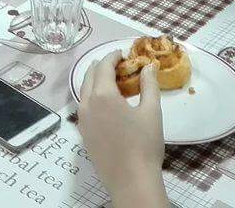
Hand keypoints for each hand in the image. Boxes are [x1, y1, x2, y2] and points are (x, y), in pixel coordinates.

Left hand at [76, 51, 168, 207]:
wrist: (131, 181)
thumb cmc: (144, 144)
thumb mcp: (152, 111)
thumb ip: (149, 85)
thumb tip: (148, 66)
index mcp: (103, 95)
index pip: (103, 67)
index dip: (112, 56)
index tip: (123, 53)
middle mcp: (87, 105)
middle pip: (89, 76)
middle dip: (102, 66)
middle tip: (117, 64)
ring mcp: (82, 121)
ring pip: (84, 92)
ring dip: (95, 81)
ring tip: (111, 81)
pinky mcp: (83, 135)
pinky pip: (84, 108)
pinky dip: (92, 97)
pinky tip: (105, 104)